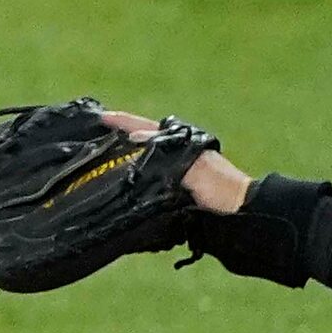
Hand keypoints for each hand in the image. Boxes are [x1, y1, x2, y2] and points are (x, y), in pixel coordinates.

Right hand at [104, 109, 251, 213]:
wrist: (238, 214)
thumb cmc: (218, 188)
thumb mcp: (192, 165)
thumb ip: (165, 152)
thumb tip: (134, 137)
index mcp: (179, 142)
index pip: (144, 127)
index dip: (122, 122)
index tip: (99, 117)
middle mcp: (174, 154)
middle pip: (140, 142)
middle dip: (118, 138)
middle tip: (92, 138)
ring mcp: (174, 173)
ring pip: (142, 162)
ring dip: (123, 160)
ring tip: (100, 162)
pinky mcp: (174, 193)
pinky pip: (146, 182)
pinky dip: (132, 181)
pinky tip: (120, 187)